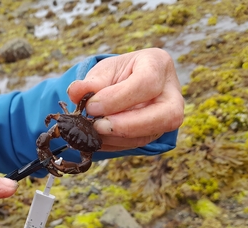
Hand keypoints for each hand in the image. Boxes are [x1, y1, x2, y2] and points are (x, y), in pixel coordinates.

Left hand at [67, 48, 183, 150]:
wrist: (126, 85)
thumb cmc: (118, 74)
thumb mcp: (104, 71)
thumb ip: (91, 82)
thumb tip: (75, 92)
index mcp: (158, 64)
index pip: (146, 83)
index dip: (118, 98)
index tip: (92, 106)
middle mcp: (172, 93)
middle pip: (165, 114)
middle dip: (127, 125)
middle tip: (97, 126)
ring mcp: (168, 116)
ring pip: (151, 134)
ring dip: (117, 138)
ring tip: (93, 132)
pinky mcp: (156, 134)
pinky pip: (138, 144)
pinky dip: (114, 144)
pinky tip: (97, 139)